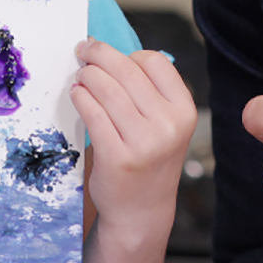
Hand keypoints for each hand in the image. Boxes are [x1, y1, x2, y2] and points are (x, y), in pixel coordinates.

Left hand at [70, 38, 197, 241]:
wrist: (141, 210)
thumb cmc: (149, 159)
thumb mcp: (165, 124)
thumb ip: (148, 92)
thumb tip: (108, 53)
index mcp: (184, 111)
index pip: (155, 61)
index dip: (128, 55)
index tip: (110, 56)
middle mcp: (168, 125)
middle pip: (126, 70)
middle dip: (99, 55)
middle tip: (84, 51)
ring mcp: (143, 142)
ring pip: (106, 88)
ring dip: (86, 76)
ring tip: (80, 78)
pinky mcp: (116, 156)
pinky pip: (91, 112)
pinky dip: (80, 97)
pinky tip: (77, 96)